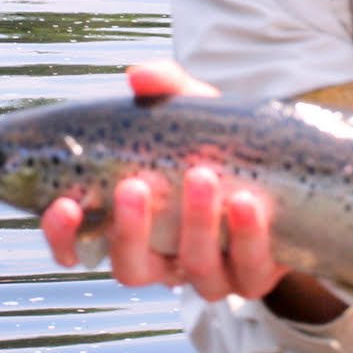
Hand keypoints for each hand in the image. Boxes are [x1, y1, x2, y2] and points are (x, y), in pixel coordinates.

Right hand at [39, 61, 288, 300]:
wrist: (288, 175)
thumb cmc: (219, 145)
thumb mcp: (194, 113)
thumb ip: (166, 90)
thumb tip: (138, 75)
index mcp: (132, 225)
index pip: (79, 246)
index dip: (63, 235)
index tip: (65, 204)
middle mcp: (163, 258)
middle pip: (130, 268)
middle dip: (129, 231)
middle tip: (135, 185)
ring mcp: (206, 273)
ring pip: (191, 268)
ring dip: (194, 224)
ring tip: (202, 175)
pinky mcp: (252, 277)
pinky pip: (247, 271)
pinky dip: (247, 236)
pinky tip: (248, 203)